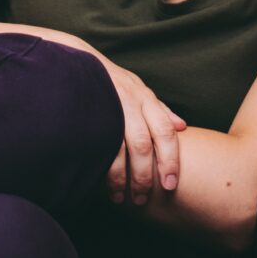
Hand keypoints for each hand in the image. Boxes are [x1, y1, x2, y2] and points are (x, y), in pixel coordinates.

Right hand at [94, 55, 187, 205]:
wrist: (74, 60)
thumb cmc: (111, 80)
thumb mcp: (138, 88)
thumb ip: (160, 110)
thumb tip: (183, 126)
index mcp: (145, 98)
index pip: (165, 132)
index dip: (170, 160)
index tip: (171, 185)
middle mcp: (129, 102)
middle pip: (143, 145)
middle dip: (144, 175)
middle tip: (143, 198)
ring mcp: (107, 107)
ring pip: (119, 148)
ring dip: (121, 178)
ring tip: (121, 197)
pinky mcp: (87, 114)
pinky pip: (97, 144)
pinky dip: (101, 167)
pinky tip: (102, 182)